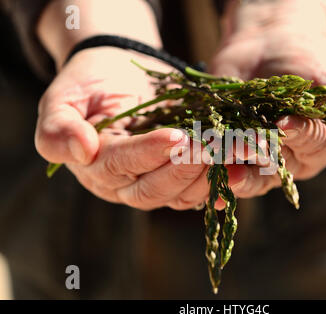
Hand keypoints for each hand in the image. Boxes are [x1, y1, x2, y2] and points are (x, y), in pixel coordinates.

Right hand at [35, 48, 212, 210]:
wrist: (119, 74)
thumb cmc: (89, 84)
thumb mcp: (63, 98)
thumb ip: (58, 127)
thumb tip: (80, 151)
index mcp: (95, 167)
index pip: (119, 166)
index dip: (147, 153)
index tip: (175, 136)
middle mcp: (124, 184)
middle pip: (152, 190)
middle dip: (182, 170)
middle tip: (209, 147)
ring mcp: (155, 182)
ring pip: (180, 195)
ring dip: (206, 178)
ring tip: (227, 153)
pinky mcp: (180, 176)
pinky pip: (199, 189)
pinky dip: (219, 181)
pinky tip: (236, 168)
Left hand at [210, 0, 325, 198]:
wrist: (268, 44)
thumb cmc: (307, 60)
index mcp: (319, 145)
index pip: (313, 145)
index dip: (299, 135)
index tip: (284, 121)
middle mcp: (290, 160)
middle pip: (279, 164)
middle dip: (261, 152)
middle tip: (245, 141)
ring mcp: (258, 160)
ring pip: (250, 174)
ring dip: (236, 167)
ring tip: (221, 157)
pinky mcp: (230, 156)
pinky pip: (223, 170)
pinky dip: (214, 173)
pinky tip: (205, 177)